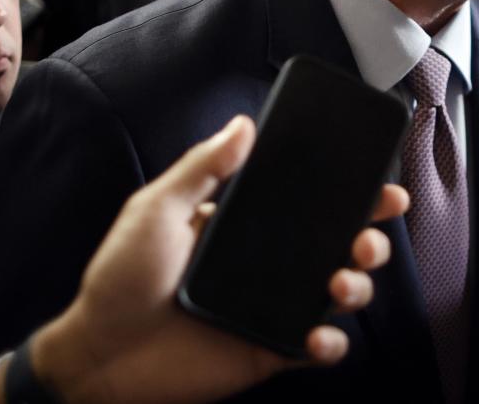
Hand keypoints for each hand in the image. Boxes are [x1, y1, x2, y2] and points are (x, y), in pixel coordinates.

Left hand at [19, 116, 408, 403]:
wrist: (98, 354)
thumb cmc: (119, 278)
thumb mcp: (155, 209)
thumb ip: (201, 167)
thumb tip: (243, 124)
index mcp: (250, 226)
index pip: (312, 205)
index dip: (353, 195)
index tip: (380, 185)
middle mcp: (272, 264)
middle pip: (341, 246)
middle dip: (371, 238)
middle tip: (366, 237)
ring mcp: (274, 308)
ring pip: (341, 293)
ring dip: (357, 286)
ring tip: (339, 284)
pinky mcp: (270, 350)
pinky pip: (318, 349)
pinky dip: (330, 345)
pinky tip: (317, 337)